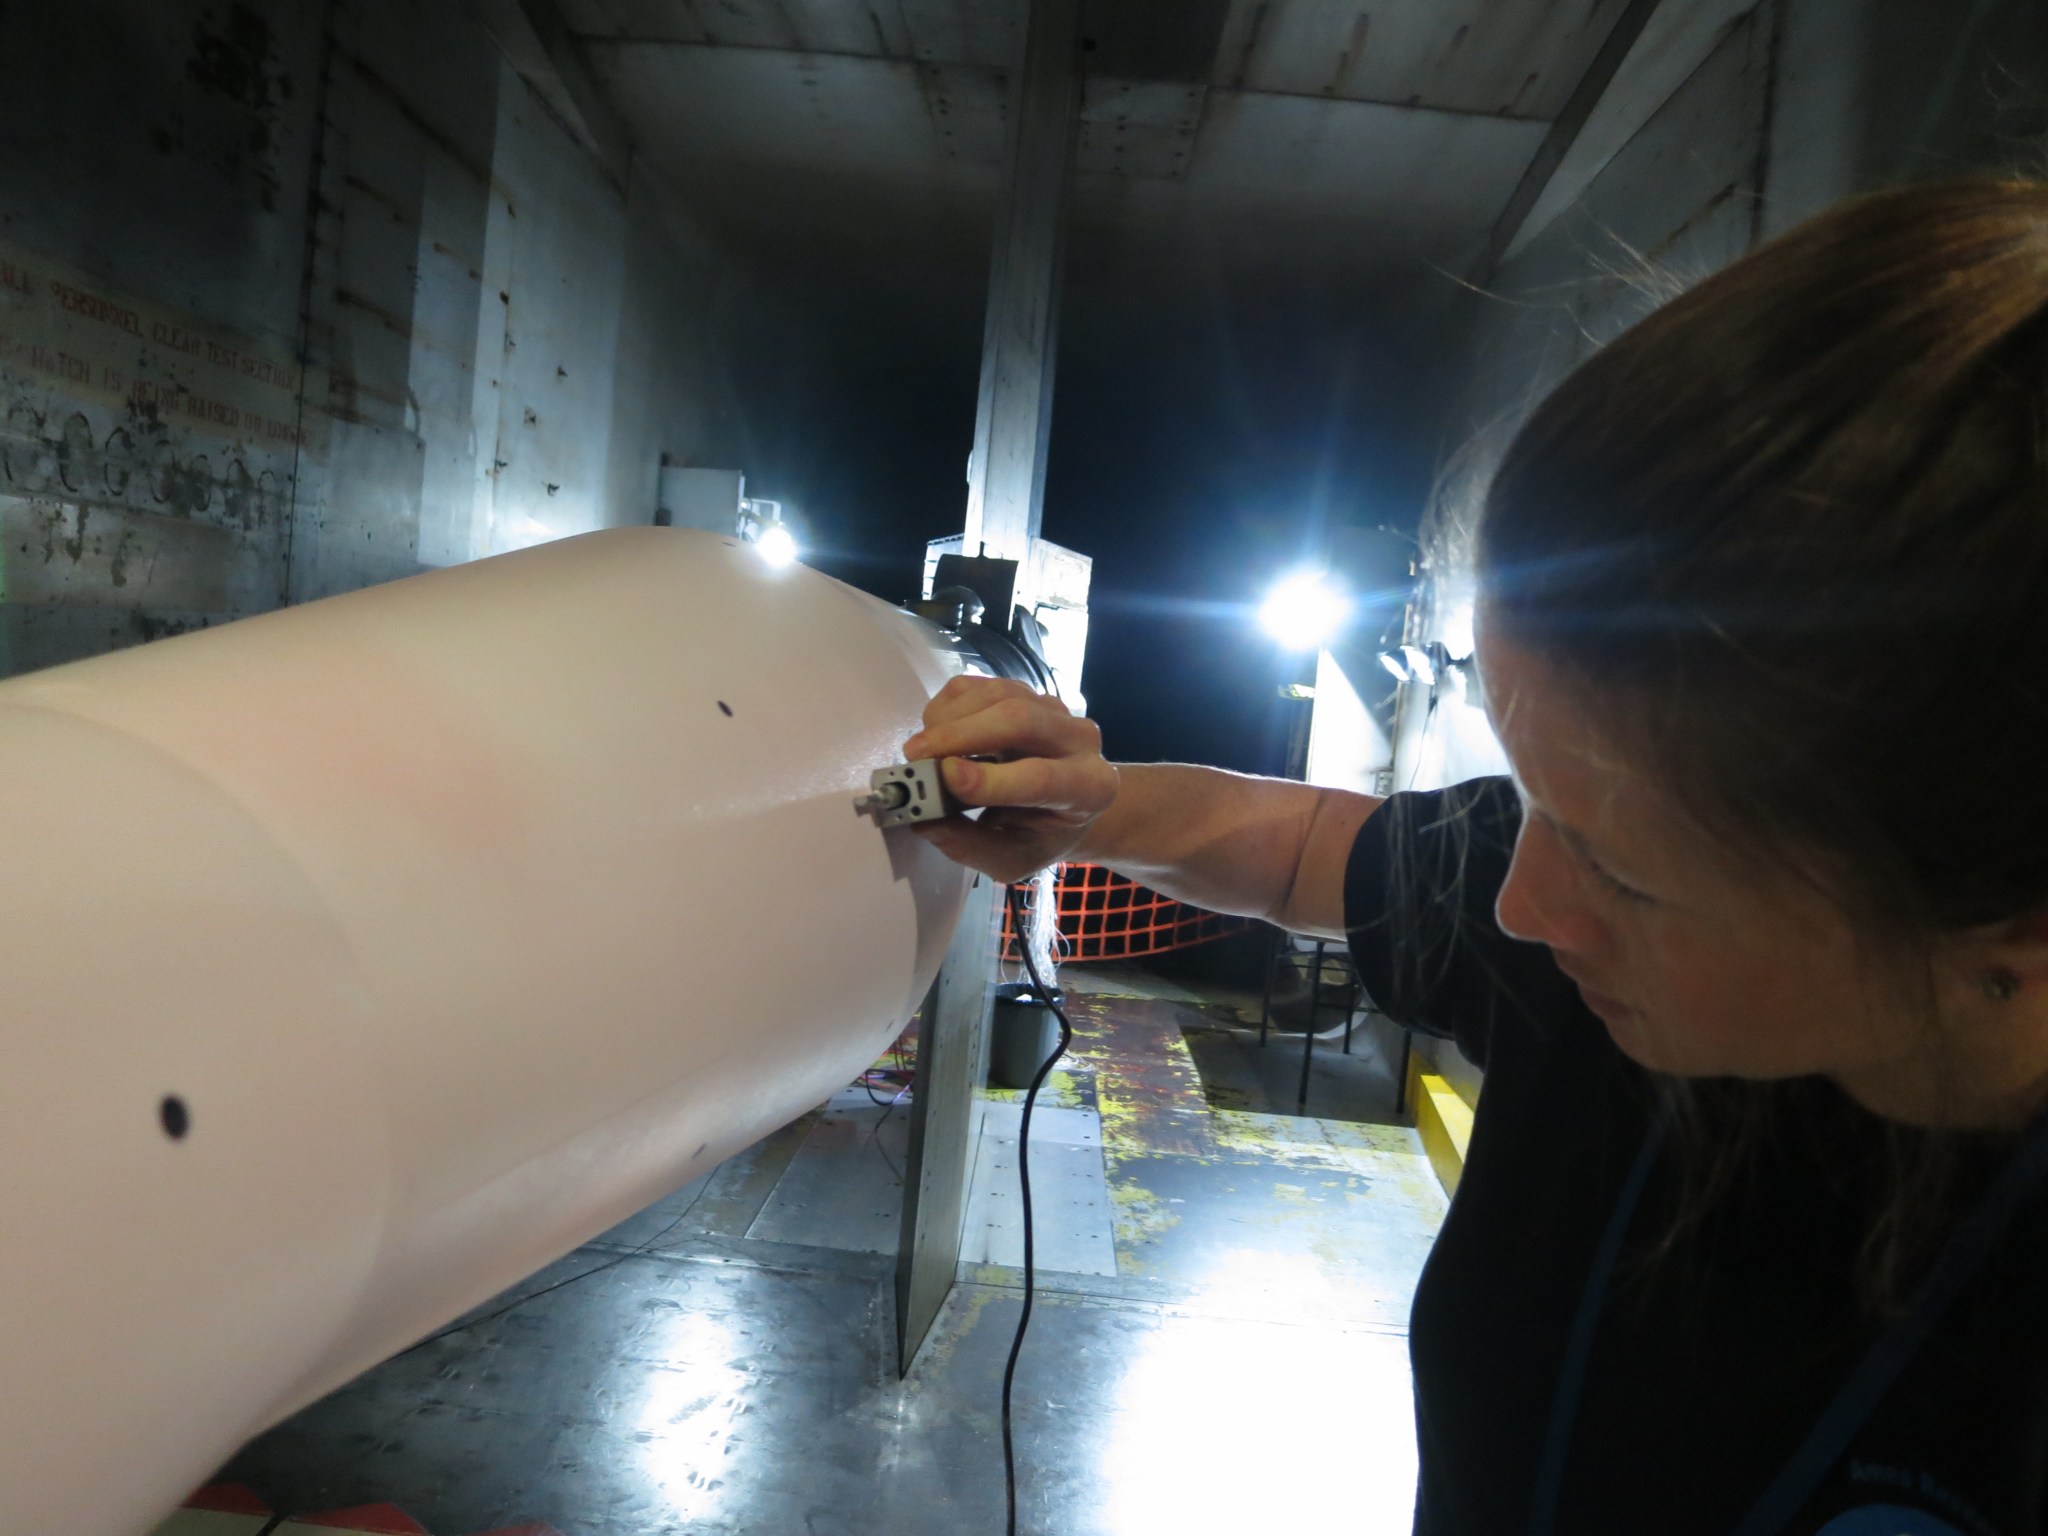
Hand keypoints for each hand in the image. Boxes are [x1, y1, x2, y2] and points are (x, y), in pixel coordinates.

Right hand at [901, 676, 1118, 881]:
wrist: (1067, 804)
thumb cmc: (1039, 836)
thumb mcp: (1011, 860)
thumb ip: (970, 845)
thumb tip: (926, 820)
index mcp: (1089, 789)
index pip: (1042, 779)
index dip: (992, 779)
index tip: (947, 777)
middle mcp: (1081, 740)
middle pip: (1019, 720)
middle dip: (961, 735)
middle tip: (915, 757)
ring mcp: (1054, 708)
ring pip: (997, 696)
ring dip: (949, 719)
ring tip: (921, 750)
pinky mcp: (1025, 690)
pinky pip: (981, 685)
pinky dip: (948, 705)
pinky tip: (937, 731)